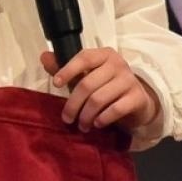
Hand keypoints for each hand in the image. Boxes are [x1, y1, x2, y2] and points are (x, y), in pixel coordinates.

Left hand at [39, 48, 159, 132]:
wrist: (137, 101)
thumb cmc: (106, 86)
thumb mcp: (87, 76)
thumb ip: (66, 68)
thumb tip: (44, 57)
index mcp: (104, 55)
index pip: (84, 57)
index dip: (68, 70)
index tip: (56, 84)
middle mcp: (118, 64)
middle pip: (88, 84)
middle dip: (73, 104)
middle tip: (67, 118)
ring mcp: (129, 80)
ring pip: (99, 99)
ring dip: (86, 115)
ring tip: (82, 126)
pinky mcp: (137, 97)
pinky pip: (116, 109)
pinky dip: (103, 119)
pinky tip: (97, 124)